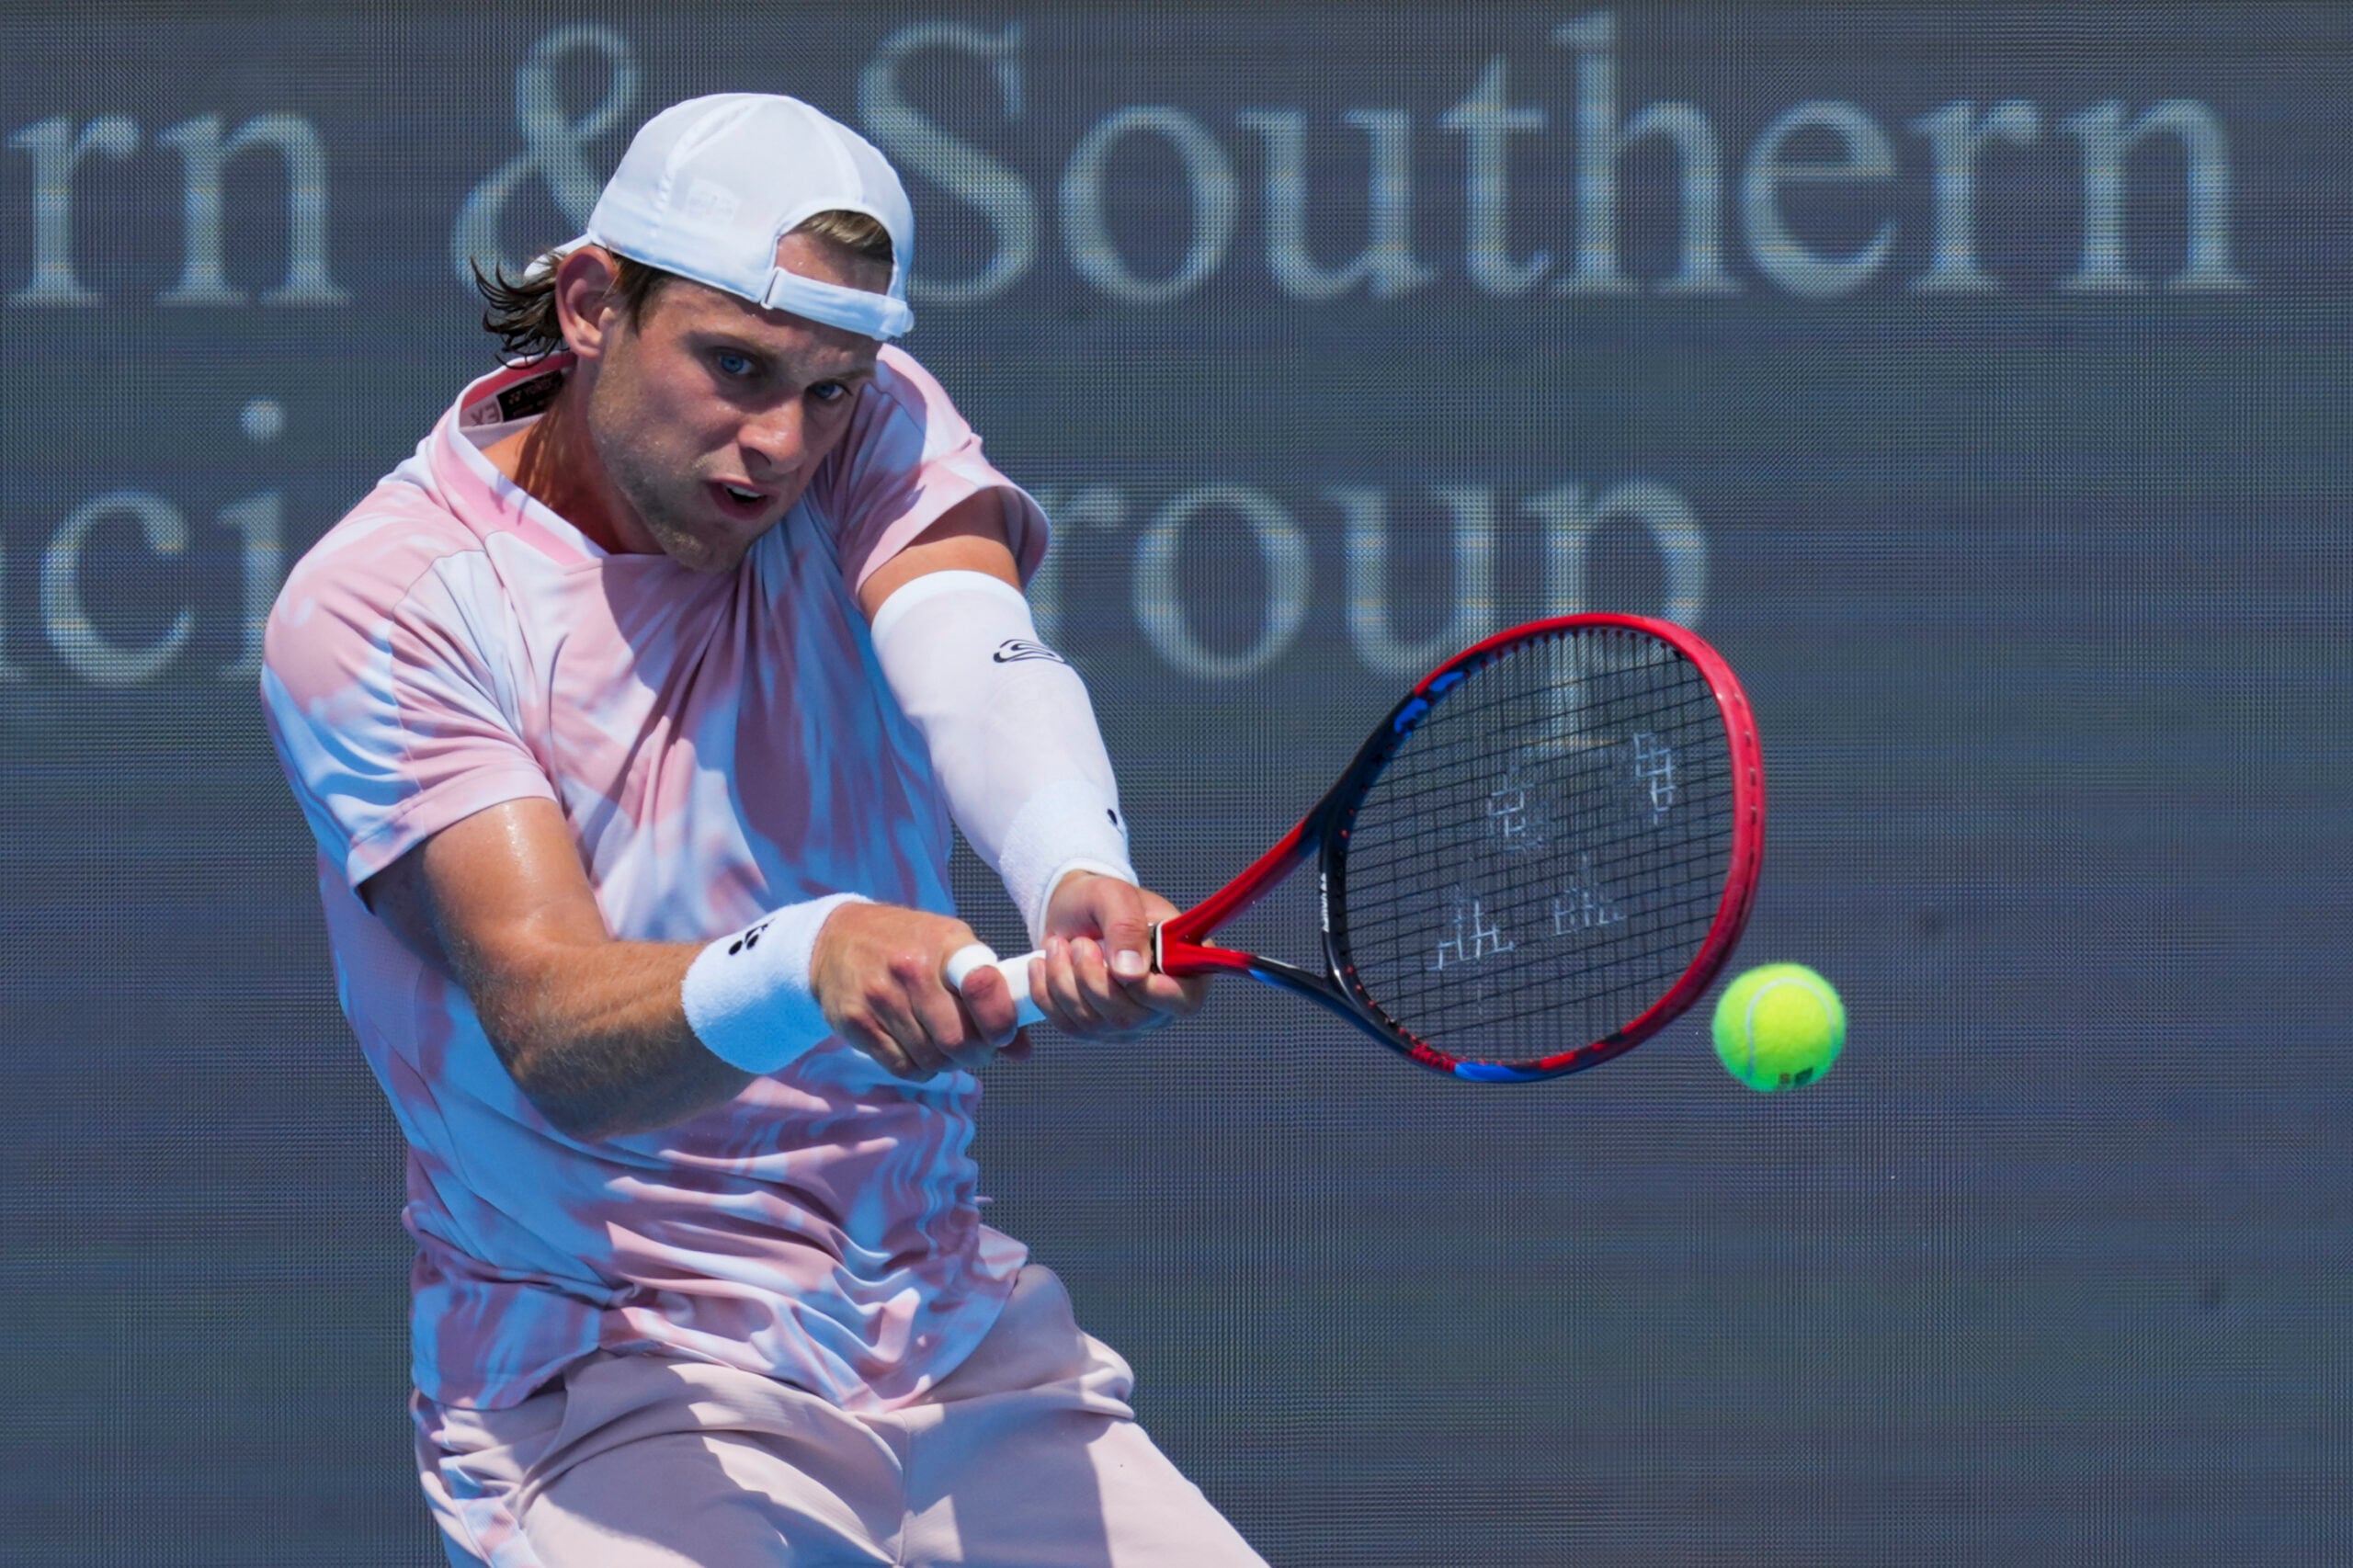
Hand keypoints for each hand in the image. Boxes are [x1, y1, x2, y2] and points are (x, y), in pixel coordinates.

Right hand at [811, 903, 1026, 1079]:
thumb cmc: (909, 945)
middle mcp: (911, 969)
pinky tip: (918, 1049)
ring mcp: (880, 997)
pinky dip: (920, 1069)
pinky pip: (903, 1067)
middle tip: (977, 1049)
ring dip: (947, 1063)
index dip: (1000, 1021)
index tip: (1003, 1035)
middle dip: (976, 1054)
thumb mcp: (952, 950)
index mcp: (945, 944)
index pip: (983, 987)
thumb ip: (992, 994)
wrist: (838, 938)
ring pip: (931, 1059)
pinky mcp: (856, 1022)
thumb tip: (1022, 1050)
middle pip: (957, 1040)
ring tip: (945, 1045)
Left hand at [1026, 874, 1206, 1041]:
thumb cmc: (1102, 901)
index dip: (1150, 990)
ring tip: (1060, 946)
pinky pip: (1068, 1025)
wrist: (1071, 912)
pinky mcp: (1096, 1029)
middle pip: (1130, 1017)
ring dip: (1064, 980)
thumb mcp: (1115, 895)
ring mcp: (1129, 1022)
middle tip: (1079, 943)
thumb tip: (1131, 973)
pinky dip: (1047, 993)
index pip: (1184, 1001)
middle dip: (1092, 979)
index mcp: (1185, 967)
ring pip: (1093, 1023)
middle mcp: (1162, 1003)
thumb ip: (1127, 926)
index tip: (1115, 963)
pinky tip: (1044, 965)